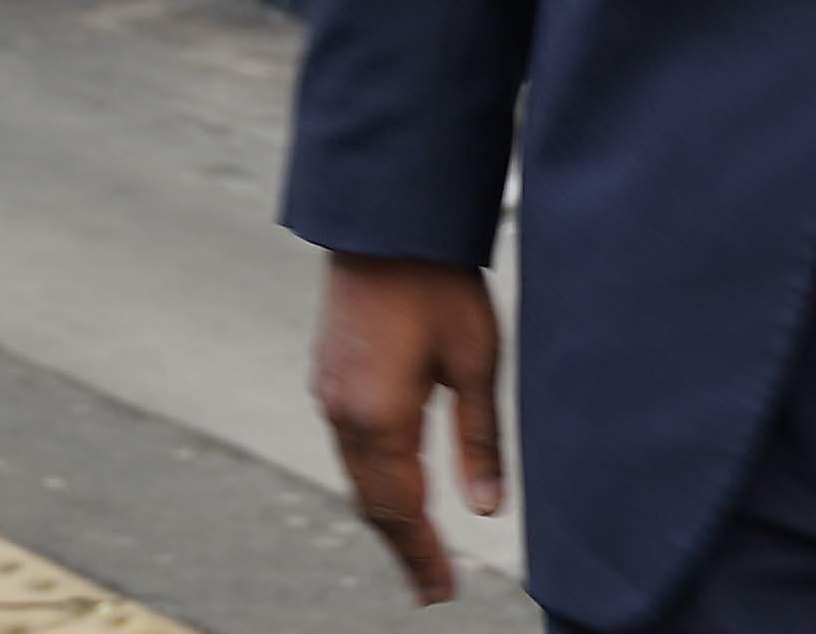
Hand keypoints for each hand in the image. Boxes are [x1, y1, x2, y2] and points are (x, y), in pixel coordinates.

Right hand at [312, 253, 504, 603]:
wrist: (386, 219)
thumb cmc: (439, 281)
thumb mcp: (475, 360)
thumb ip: (479, 440)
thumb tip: (488, 510)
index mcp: (380, 419)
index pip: (402, 512)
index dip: (423, 558)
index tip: (441, 594)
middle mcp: (343, 415)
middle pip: (372, 504)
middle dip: (403, 548)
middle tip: (431, 588)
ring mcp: (329, 394)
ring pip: (356, 477)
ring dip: (386, 516)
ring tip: (417, 548)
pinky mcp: (328, 374)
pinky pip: (347, 447)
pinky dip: (371, 479)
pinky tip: (393, 485)